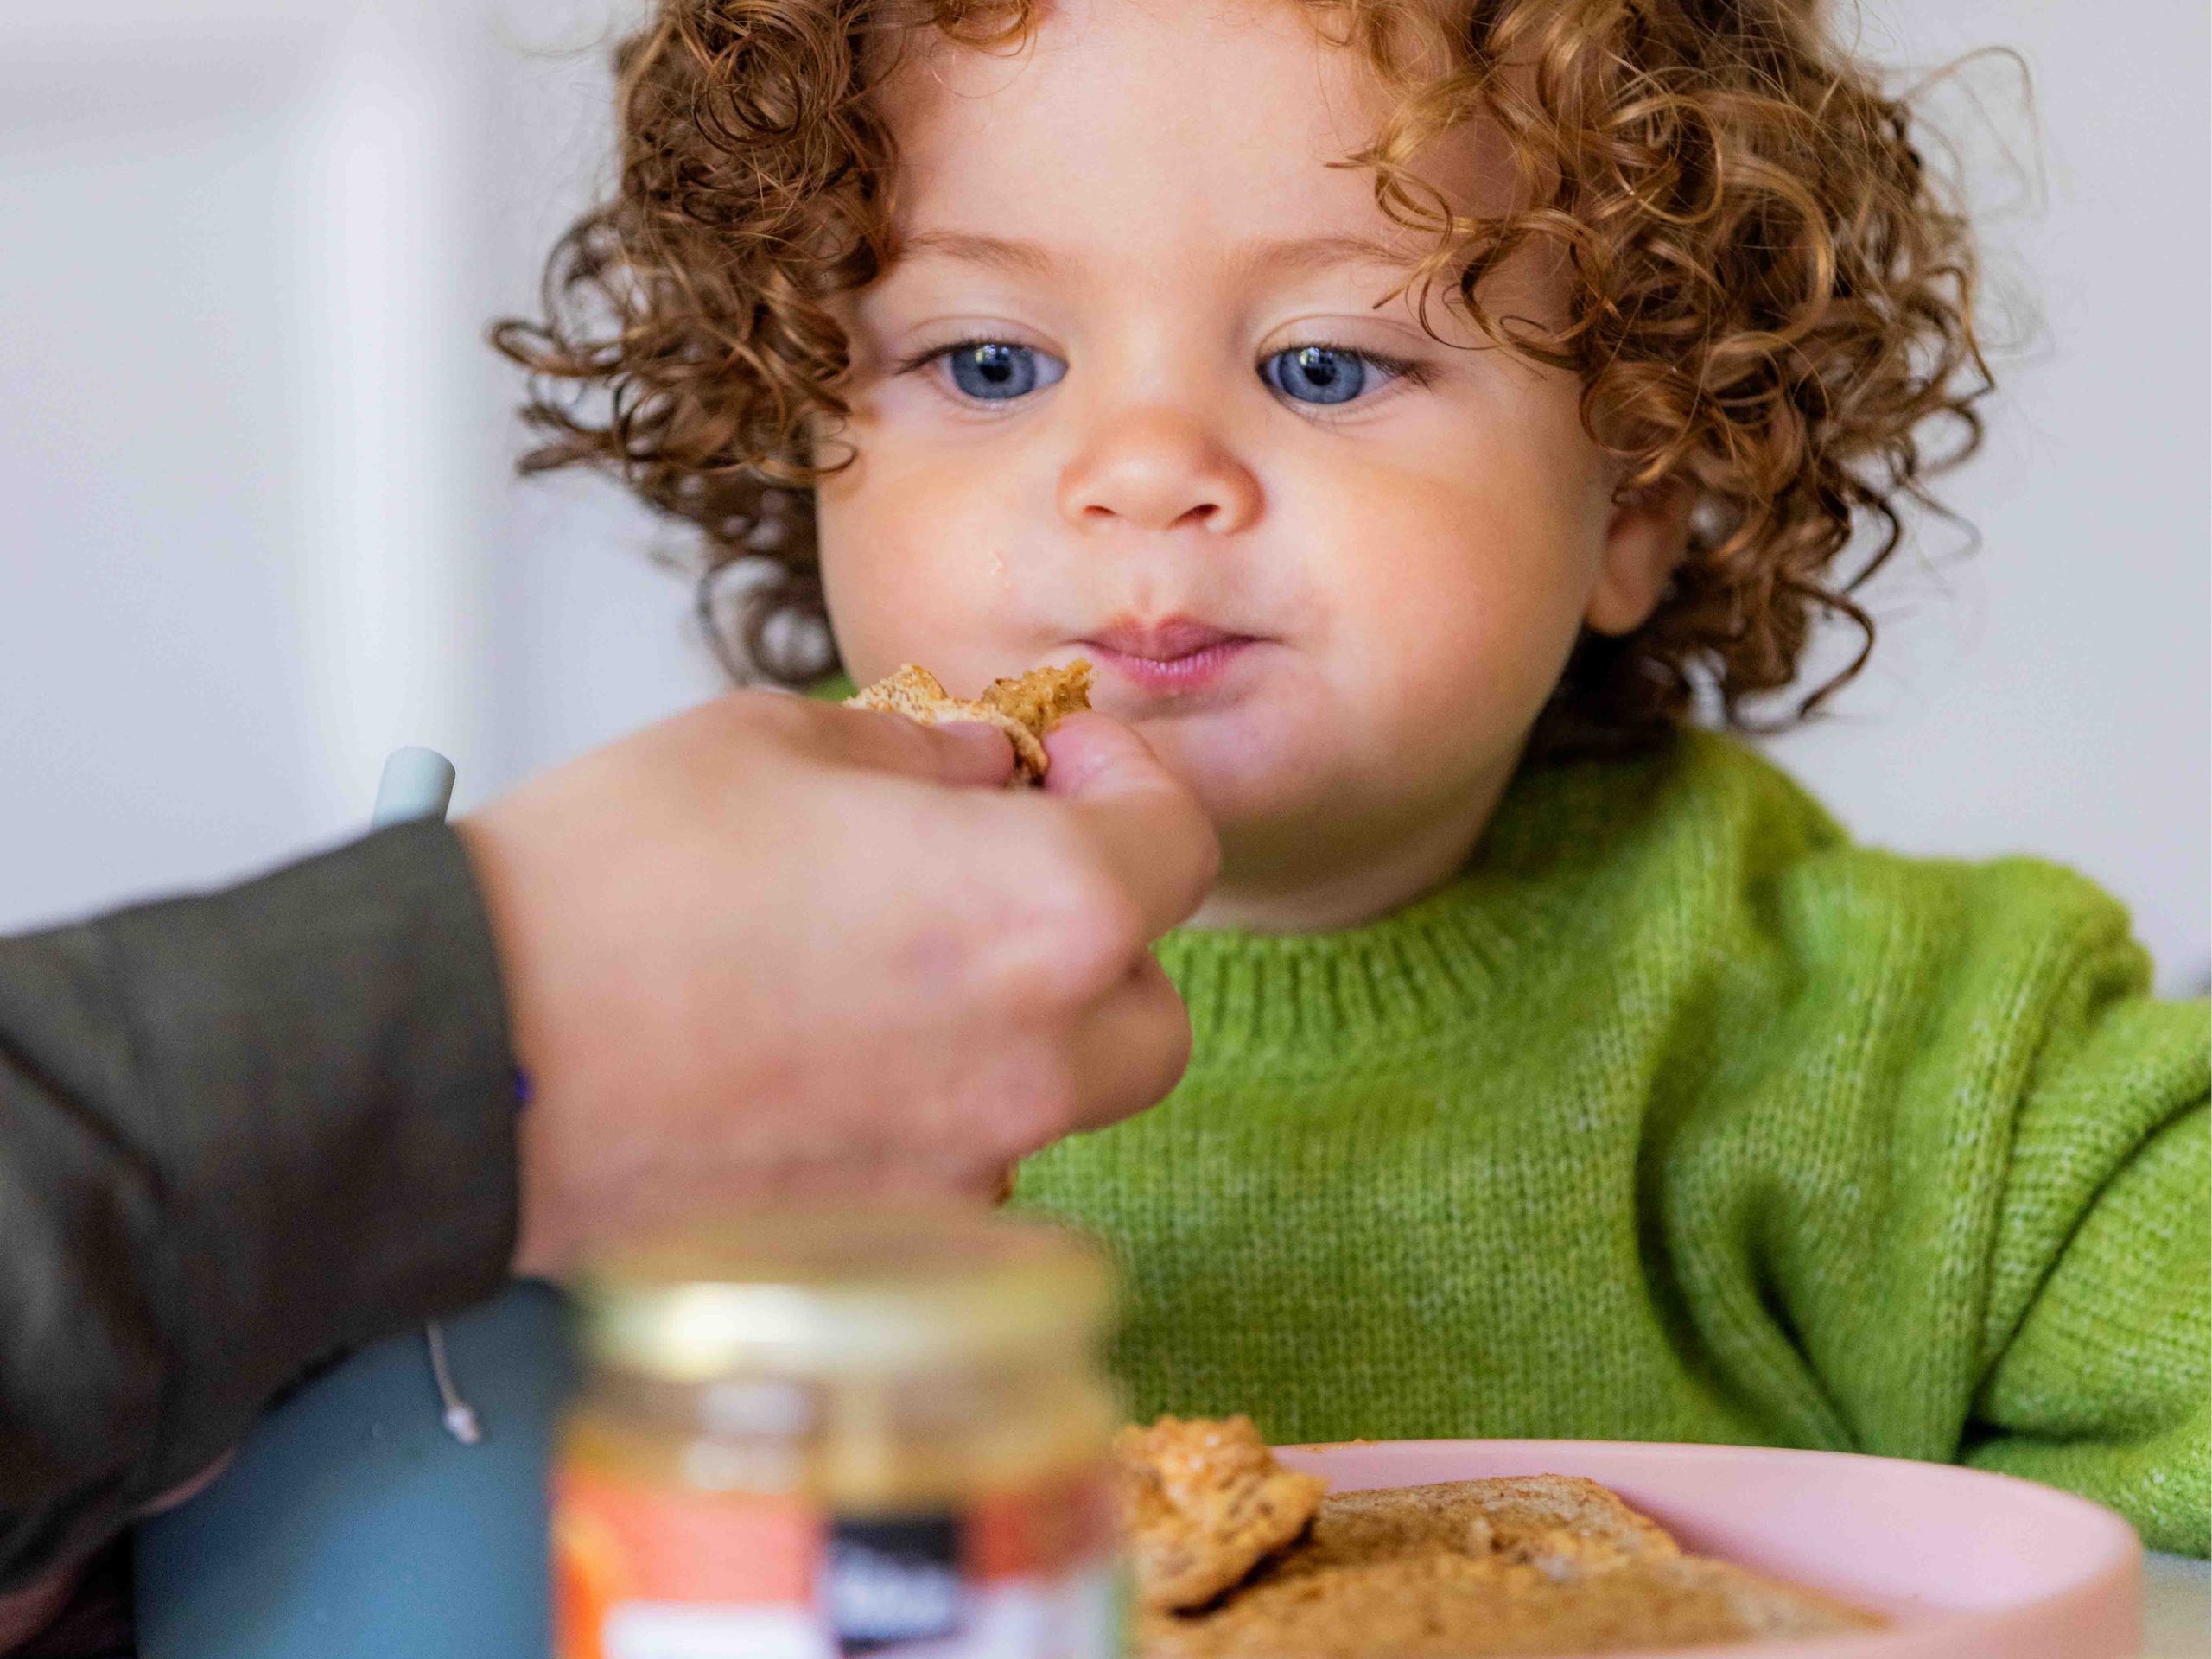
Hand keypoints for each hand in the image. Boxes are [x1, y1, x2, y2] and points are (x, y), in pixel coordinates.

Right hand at [458, 693, 1217, 1276]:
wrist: (460, 1058)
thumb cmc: (607, 882)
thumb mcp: (771, 743)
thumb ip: (920, 755)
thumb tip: (985, 767)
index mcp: (1041, 909)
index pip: (1180, 844)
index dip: (1134, 779)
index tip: (1069, 758)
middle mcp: (1036, 1059)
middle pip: (1149, 1004)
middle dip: (1102, 932)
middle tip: (1006, 870)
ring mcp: (966, 1168)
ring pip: (1062, 1099)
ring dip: (1022, 1027)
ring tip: (898, 965)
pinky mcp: (887, 1240)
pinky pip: (964, 1166)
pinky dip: (936, 1109)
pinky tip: (832, 1059)